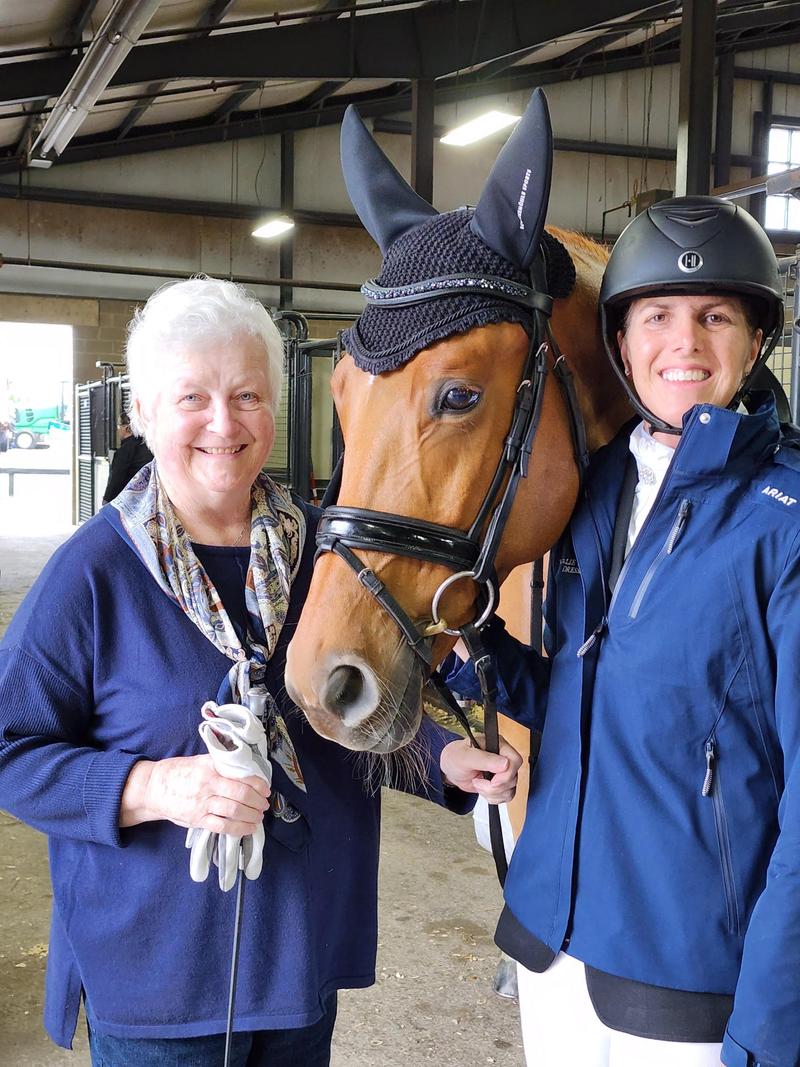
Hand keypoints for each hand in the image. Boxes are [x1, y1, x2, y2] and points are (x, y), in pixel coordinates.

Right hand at [120, 754, 269, 836]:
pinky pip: (222, 826)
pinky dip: (239, 829)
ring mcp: (202, 804)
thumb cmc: (178, 772)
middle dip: (257, 802)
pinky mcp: (197, 820)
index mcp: (210, 769)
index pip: (241, 777)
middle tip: (264, 805)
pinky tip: (248, 828)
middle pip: (241, 795)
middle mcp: (208, 786)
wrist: (153, 787)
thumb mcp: (200, 761)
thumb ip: (221, 765)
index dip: (258, 785)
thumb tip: (245, 768)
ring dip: (251, 816)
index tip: (266, 789)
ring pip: (234, 811)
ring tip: (258, 816)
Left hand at [440, 735, 521, 803]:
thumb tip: (505, 763)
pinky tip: (483, 790)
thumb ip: (484, 759)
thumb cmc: (455, 757)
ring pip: (510, 789)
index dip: (506, 774)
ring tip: (478, 783)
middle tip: (478, 781)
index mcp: (498, 745)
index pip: (515, 760)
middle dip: (495, 786)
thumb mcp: (465, 756)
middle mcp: (503, 757)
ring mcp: (503, 772)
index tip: (492, 779)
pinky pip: (506, 796)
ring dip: (492, 793)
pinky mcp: (500, 784)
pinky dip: (493, 798)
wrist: (450, 770)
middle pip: (513, 778)